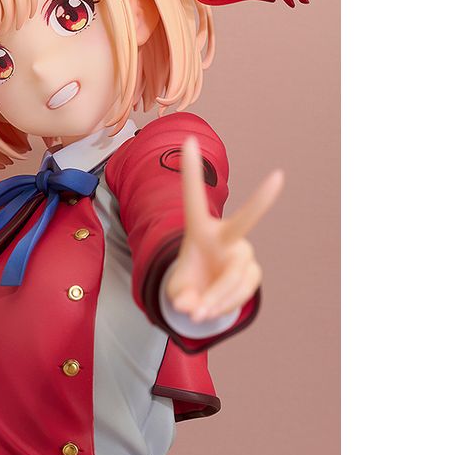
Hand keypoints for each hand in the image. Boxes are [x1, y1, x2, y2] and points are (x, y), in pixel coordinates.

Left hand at [164, 136, 282, 322]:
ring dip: (215, 299)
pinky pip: (242, 291)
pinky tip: (213, 309)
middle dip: (260, 202)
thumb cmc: (187, 283)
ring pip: (234, 277)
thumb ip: (180, 297)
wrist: (204, 296)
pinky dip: (225, 305)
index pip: (193, 197)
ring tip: (198, 314)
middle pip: (244, 222)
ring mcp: (243, 252)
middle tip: (279, 178)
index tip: (188, 141)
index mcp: (199, 229)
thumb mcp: (175, 291)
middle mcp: (225, 235)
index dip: (191, 170)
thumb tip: (193, 307)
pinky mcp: (253, 271)